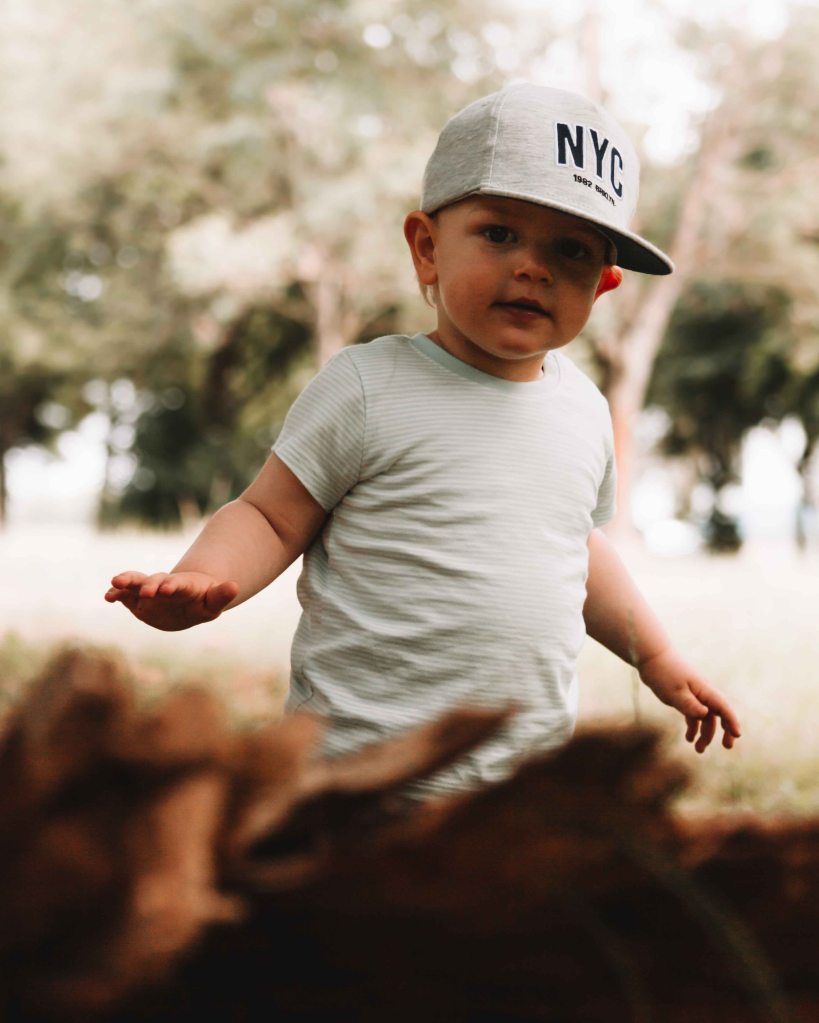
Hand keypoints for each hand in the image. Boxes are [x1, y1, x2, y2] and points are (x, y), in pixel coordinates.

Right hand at [104, 571, 238, 631]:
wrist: (185, 600)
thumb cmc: (202, 600)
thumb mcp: (213, 602)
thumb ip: (221, 596)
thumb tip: (235, 586)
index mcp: (184, 586)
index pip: (179, 584)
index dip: (173, 585)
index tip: (166, 589)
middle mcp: (164, 585)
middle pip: (156, 581)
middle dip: (150, 585)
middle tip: (145, 591)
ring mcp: (149, 590)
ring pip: (137, 583)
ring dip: (127, 583)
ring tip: (114, 584)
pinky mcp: (136, 599)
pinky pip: (125, 595)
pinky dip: (116, 595)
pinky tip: (108, 597)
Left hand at [638, 648, 740, 752]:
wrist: (651, 657)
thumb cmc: (663, 672)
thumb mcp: (675, 692)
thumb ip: (689, 704)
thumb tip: (705, 715)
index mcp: (704, 690)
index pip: (723, 708)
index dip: (732, 722)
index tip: (737, 736)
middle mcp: (703, 693)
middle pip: (719, 714)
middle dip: (725, 731)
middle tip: (727, 747)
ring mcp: (694, 695)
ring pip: (705, 717)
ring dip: (704, 733)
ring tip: (698, 749)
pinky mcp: (684, 697)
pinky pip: (693, 714)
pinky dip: (693, 726)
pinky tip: (689, 738)